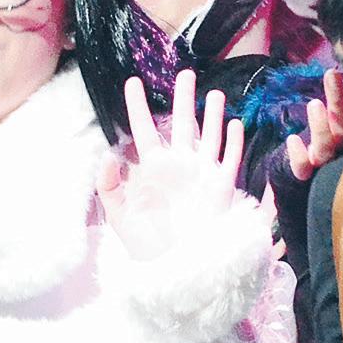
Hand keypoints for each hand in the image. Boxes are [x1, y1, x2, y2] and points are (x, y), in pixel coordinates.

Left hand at [100, 71, 245, 261]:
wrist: (176, 268)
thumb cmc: (146, 244)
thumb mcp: (120, 216)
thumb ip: (109, 186)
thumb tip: (109, 155)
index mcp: (152, 168)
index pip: (144, 130)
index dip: (138, 106)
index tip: (132, 82)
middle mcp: (179, 165)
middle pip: (182, 123)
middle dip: (183, 99)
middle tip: (185, 74)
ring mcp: (201, 174)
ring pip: (208, 135)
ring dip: (211, 115)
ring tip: (214, 92)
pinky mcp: (221, 187)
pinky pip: (228, 158)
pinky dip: (232, 141)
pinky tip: (234, 124)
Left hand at [281, 68, 342, 181]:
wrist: (310, 179)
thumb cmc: (327, 139)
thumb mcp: (336, 118)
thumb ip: (341, 101)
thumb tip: (342, 73)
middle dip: (338, 100)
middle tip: (332, 76)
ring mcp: (326, 164)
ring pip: (325, 147)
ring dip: (320, 126)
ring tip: (315, 104)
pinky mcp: (307, 174)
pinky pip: (302, 168)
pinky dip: (298, 156)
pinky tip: (292, 139)